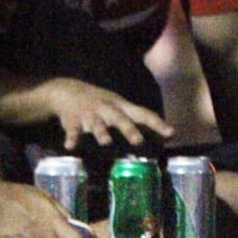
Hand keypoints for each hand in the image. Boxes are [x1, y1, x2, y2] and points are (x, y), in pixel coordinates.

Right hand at [40, 78, 173, 150]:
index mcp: (121, 107)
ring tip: (105, 141)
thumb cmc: (101, 103)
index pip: (143, 114)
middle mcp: (107, 110)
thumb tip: (165, 134)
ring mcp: (90, 115)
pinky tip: (70, 147)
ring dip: (101, 132)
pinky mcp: (73, 121)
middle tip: (138, 141)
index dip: (157, 124)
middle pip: (120, 119)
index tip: (170, 133)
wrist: (67, 90)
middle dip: (129, 130)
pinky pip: (72, 130)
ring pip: (96, 125)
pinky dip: (71, 138)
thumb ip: (138, 119)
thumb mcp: (120, 106)